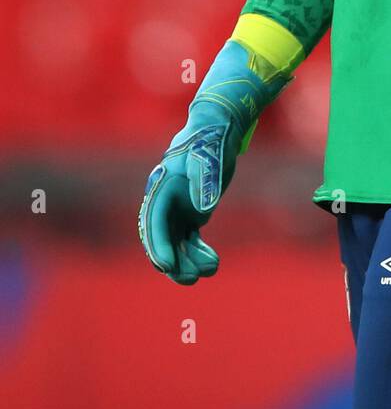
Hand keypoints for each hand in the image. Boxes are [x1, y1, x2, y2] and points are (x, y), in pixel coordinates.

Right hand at [137, 38, 287, 284]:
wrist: (218, 130)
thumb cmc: (210, 141)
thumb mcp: (209, 158)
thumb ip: (204, 182)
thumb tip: (203, 211)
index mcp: (162, 188)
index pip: (154, 222)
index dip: (158, 246)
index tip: (168, 266)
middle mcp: (165, 202)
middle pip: (162, 239)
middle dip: (173, 261)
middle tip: (191, 278)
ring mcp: (177, 209)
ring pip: (176, 244)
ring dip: (188, 261)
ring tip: (210, 269)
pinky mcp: (191, 213)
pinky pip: (190, 240)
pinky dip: (198, 252)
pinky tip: (212, 262)